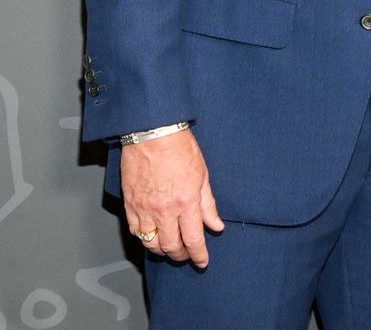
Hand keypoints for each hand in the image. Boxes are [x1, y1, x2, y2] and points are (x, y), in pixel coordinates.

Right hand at [121, 128, 223, 265]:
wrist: (152, 133)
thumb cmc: (179, 148)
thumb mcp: (203, 174)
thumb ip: (208, 204)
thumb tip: (215, 225)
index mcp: (185, 201)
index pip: (193, 239)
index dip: (199, 255)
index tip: (202, 261)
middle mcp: (164, 210)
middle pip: (171, 246)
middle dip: (181, 255)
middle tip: (187, 254)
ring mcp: (144, 210)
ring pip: (151, 244)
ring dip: (162, 250)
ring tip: (170, 248)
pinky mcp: (130, 206)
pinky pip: (135, 232)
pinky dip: (145, 239)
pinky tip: (152, 236)